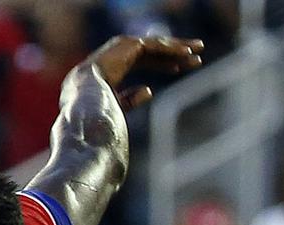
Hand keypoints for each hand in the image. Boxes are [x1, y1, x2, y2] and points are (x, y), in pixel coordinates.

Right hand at [85, 35, 203, 109]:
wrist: (86, 111)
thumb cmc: (96, 121)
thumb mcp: (114, 111)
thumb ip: (129, 99)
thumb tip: (149, 90)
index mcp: (99, 74)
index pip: (134, 61)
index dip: (158, 63)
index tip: (177, 68)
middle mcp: (105, 58)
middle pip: (144, 50)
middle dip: (170, 52)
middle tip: (194, 56)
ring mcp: (113, 50)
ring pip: (149, 45)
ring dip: (175, 47)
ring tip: (198, 50)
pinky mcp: (124, 46)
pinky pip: (151, 45)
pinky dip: (170, 48)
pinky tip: (187, 53)